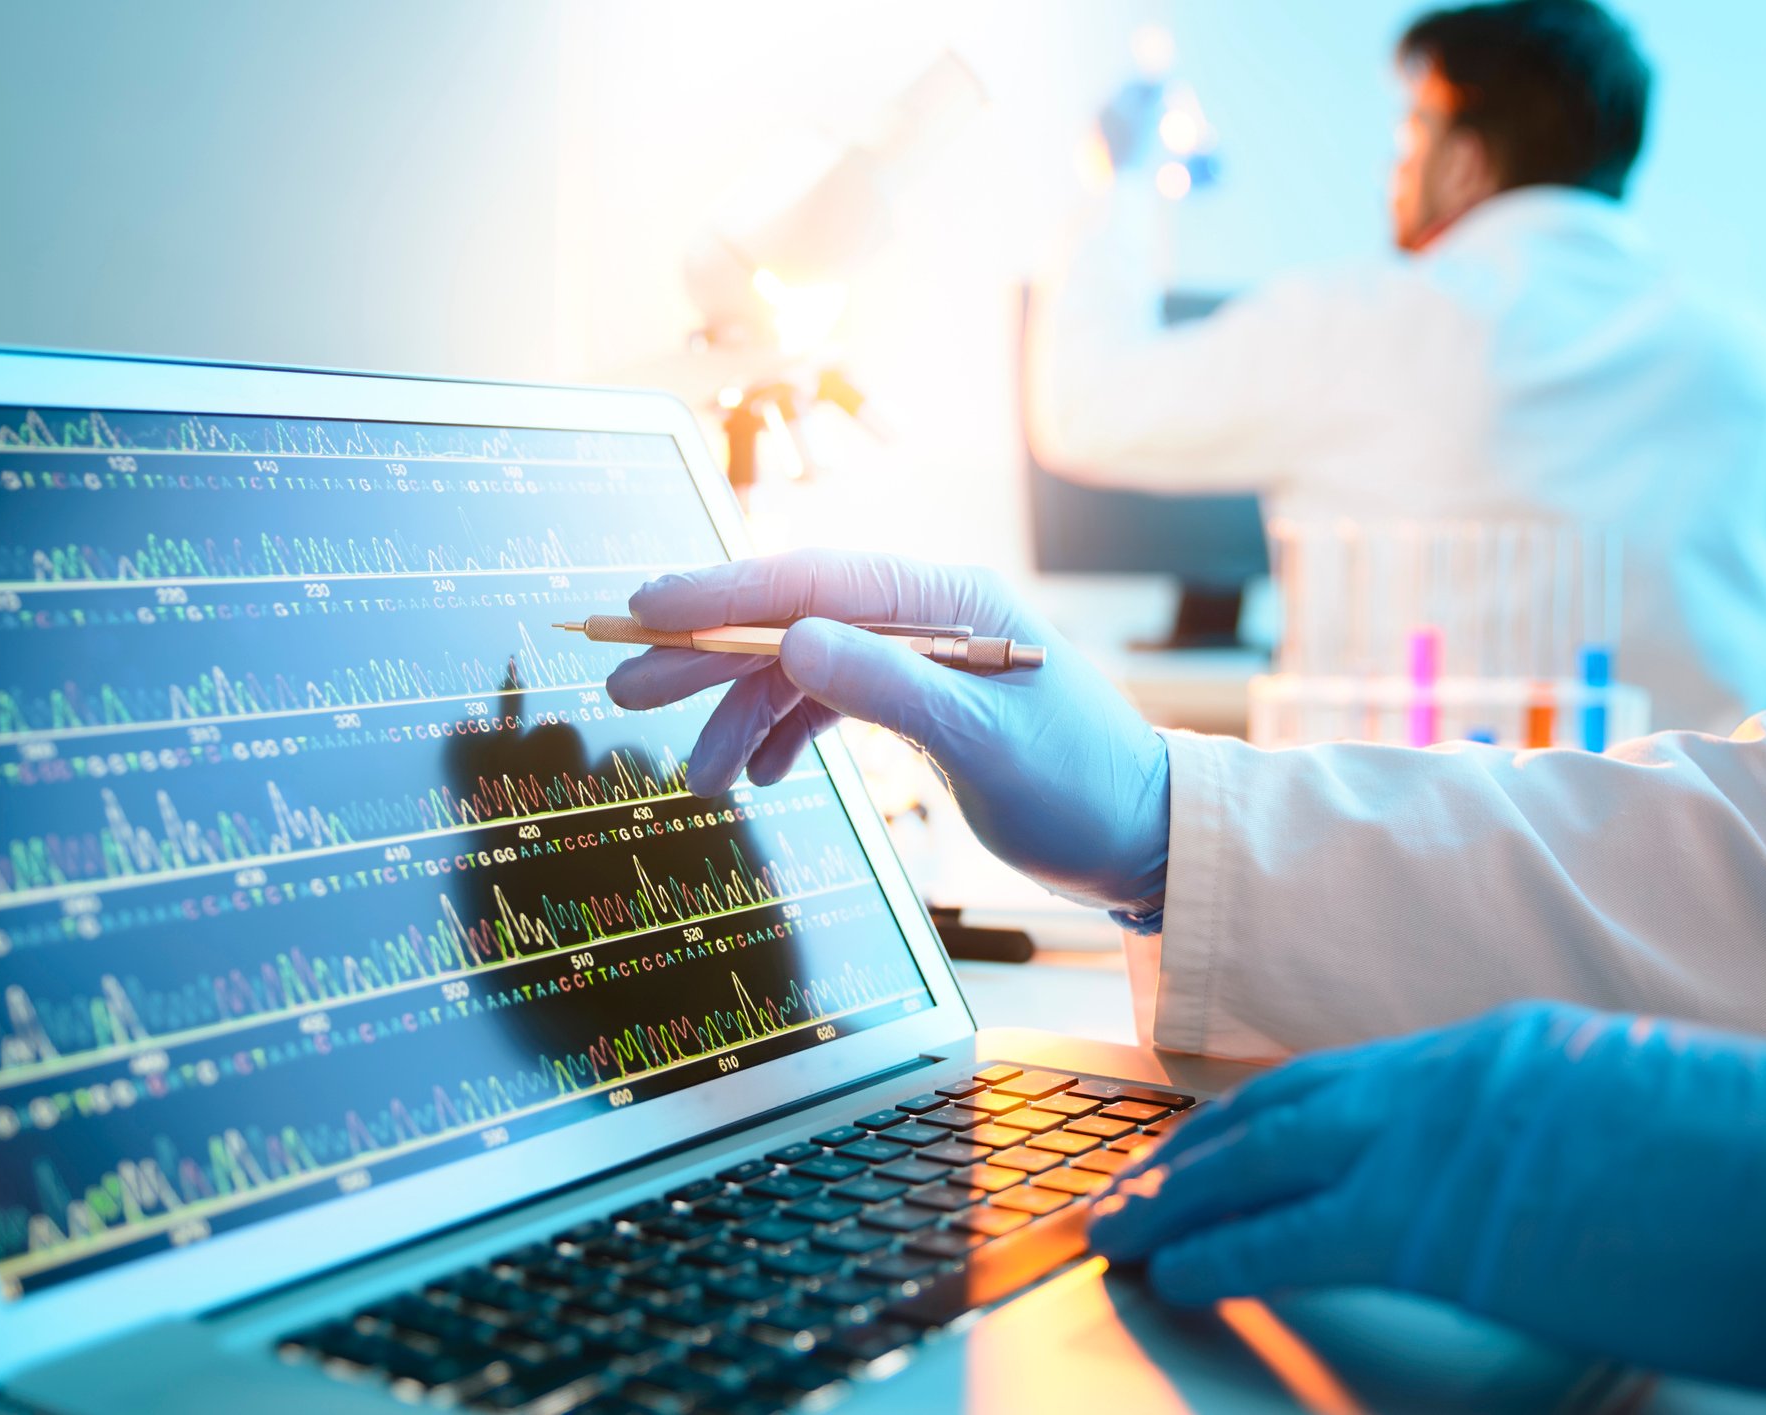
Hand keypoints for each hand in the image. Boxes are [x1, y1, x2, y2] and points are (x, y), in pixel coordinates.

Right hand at [604, 550, 1169, 915]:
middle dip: (707, 655)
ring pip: (802, 668)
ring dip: (740, 716)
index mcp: (948, 602)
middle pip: (793, 618)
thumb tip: (793, 640)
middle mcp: (927, 618)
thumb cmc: (1080, 789)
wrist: (1141, 839)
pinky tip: (758, 776)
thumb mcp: (984, 744)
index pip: (814, 581)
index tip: (647, 611)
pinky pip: (829, 705)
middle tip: (624, 686)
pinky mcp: (919, 704)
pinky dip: (785, 737)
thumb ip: (888, 690)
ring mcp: (920, 660)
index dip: (723, 592)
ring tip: (694, 779)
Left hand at [1087, 1001, 1765, 1393]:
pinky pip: (1288, 1234)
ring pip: (1264, 1156)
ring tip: (1123, 1225)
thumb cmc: (1761, 1172)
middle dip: (1198, 1149)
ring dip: (1181, 1194)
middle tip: (1134, 1185)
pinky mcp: (1433, 1223)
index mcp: (1506, 1050)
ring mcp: (1437, 1141)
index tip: (1219, 1142)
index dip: (1270, 1115)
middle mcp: (1453, 1076)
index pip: (1351, 1079)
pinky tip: (1175, 1271)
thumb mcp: (1639, 1126)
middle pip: (1283, 1105)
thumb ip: (1554, 1139)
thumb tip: (1523, 1183)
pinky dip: (1219, 1250)